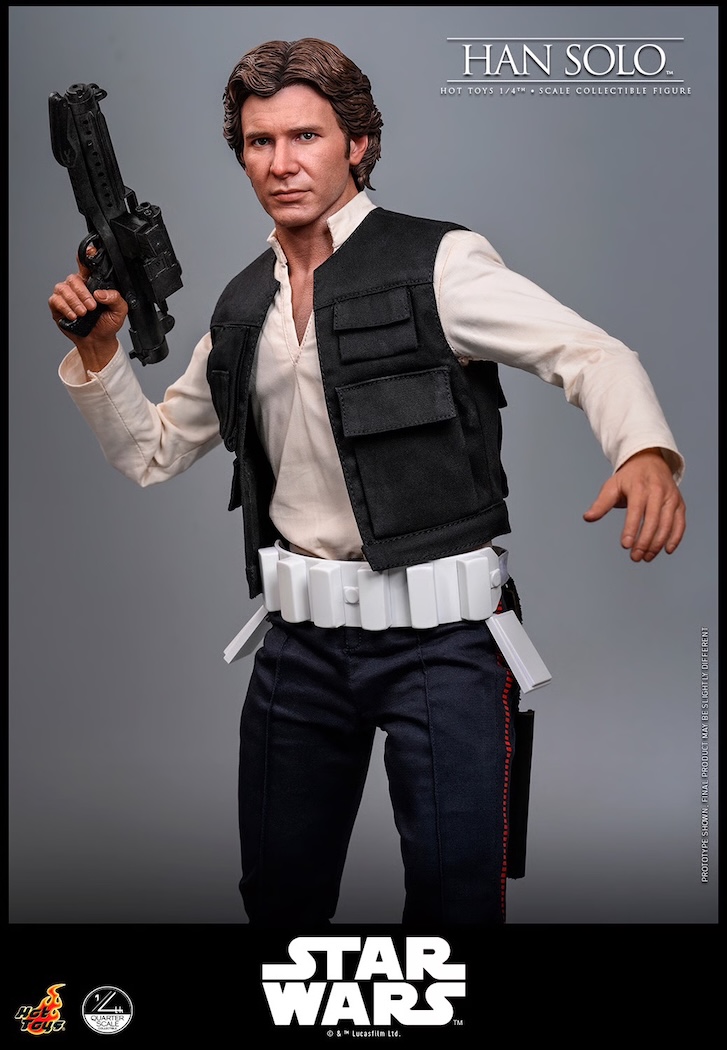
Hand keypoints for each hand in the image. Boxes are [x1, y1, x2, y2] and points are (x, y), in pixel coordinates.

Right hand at [48, 256, 127, 370]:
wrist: (98, 340)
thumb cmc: (107, 324)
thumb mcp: (120, 311)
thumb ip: (115, 298)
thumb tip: (100, 293)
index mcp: (92, 282)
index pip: (86, 265)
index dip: (86, 256)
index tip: (89, 251)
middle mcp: (77, 286)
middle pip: (74, 278)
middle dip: (83, 293)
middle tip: (92, 307)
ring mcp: (66, 295)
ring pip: (63, 288)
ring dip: (74, 302)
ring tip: (83, 313)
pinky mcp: (57, 305)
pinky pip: (55, 300)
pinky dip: (65, 308)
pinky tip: (73, 315)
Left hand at [583, 448, 685, 561]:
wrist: (650, 461)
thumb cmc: (629, 477)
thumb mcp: (612, 486)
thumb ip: (601, 504)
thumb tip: (588, 518)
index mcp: (639, 487)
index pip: (636, 510)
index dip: (631, 529)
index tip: (625, 545)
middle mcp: (657, 492)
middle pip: (653, 520)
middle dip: (644, 542)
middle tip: (635, 557)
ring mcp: (671, 498)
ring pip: (667, 524)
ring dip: (658, 544)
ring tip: (646, 557)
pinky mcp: (679, 503)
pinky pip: (680, 523)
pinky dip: (676, 537)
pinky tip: (667, 550)